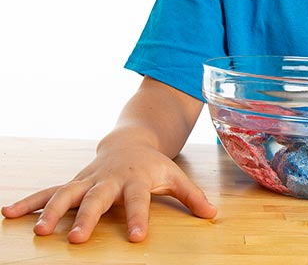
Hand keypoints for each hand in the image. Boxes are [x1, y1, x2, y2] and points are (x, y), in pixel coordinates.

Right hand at [1, 142, 216, 242]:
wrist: (131, 141)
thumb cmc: (154, 165)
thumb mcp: (175, 176)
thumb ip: (191, 195)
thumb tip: (213, 215)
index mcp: (137, 179)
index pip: (140, 200)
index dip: (139, 217)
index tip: (137, 237)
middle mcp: (110, 179)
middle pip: (98, 198)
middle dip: (87, 217)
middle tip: (78, 240)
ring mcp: (89, 179)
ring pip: (68, 193)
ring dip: (52, 210)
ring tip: (40, 231)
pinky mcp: (75, 182)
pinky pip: (49, 191)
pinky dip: (30, 202)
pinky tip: (9, 214)